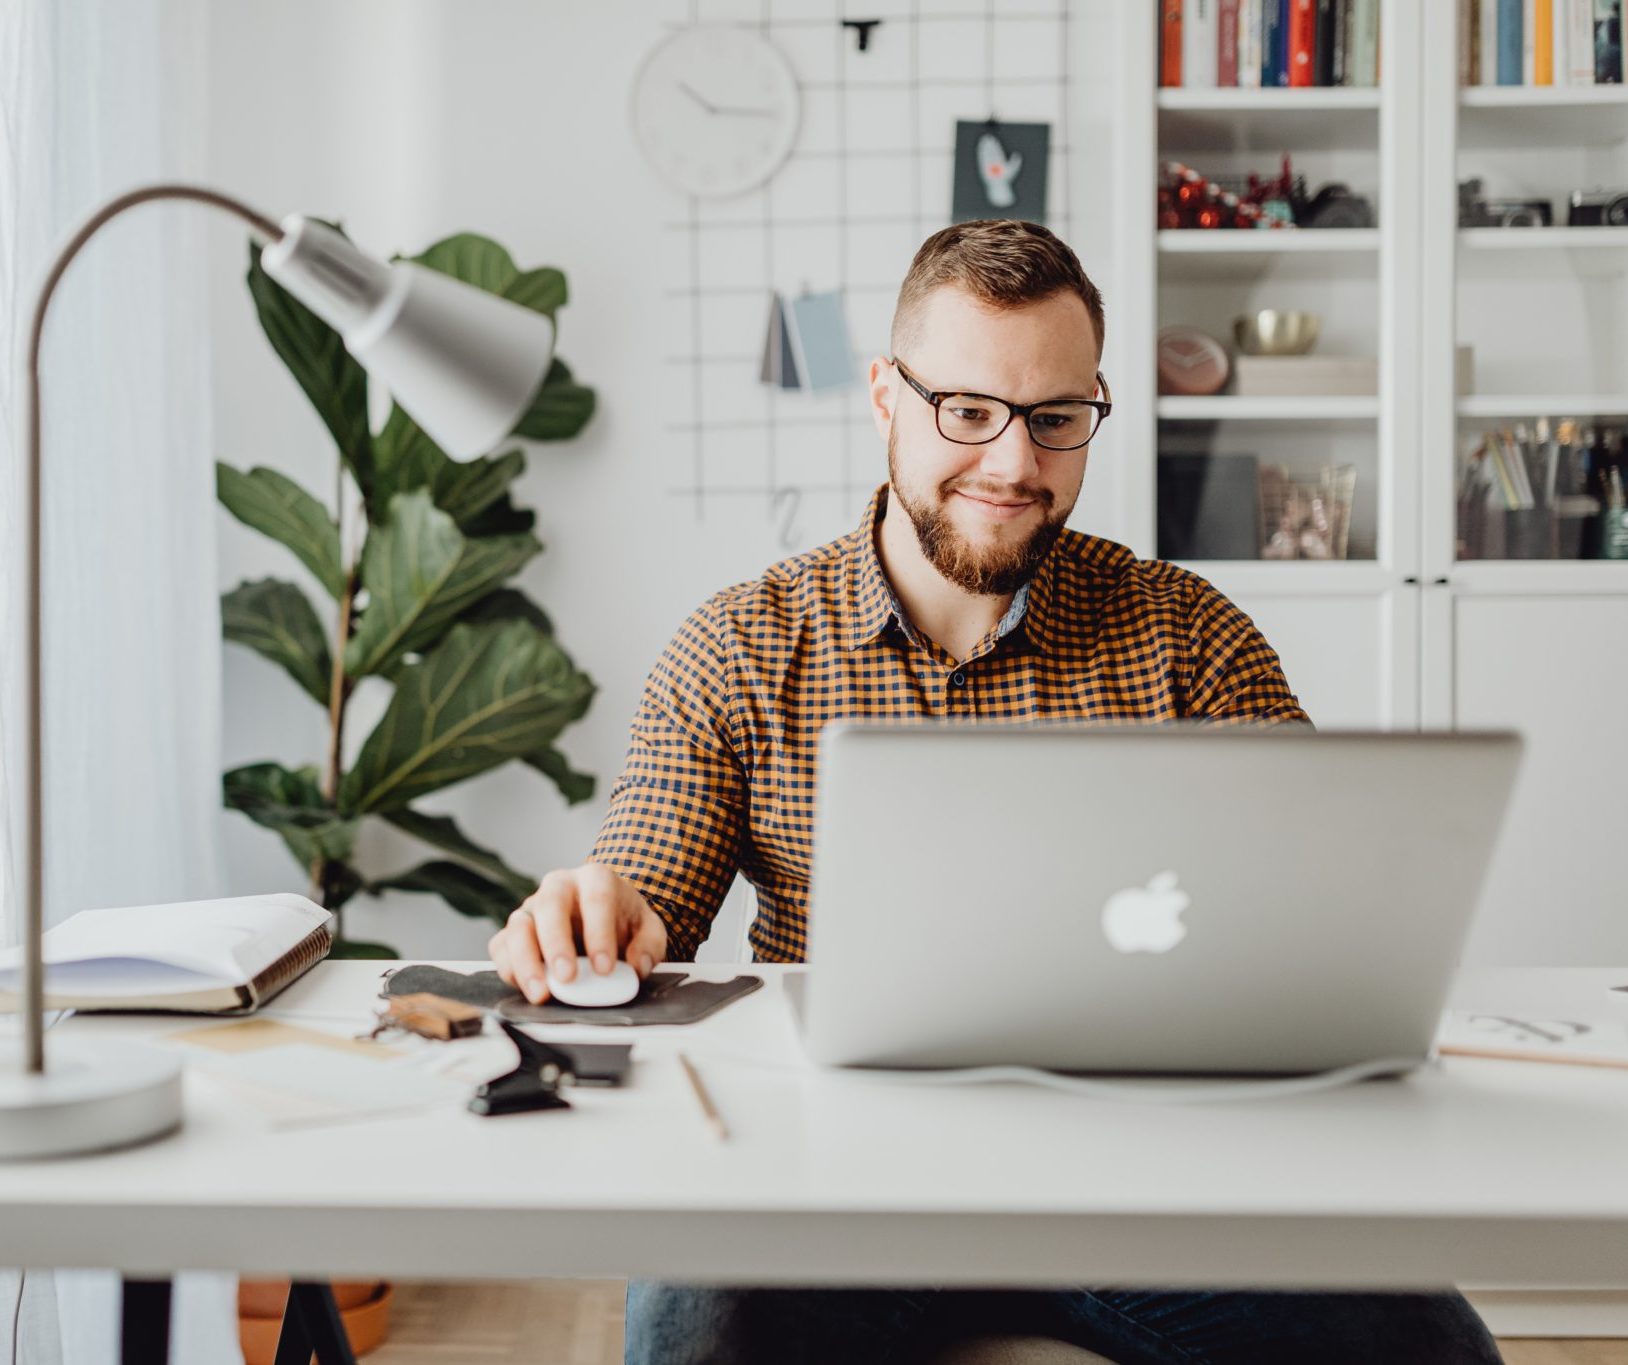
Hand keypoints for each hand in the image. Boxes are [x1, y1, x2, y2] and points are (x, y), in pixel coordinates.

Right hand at [488, 863, 668, 1003]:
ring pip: (518, 927)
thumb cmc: (623, 921)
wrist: (602, 919)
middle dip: (556, 944)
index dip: (599, 933)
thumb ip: (649, 945)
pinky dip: (509, 969)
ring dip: (526, 962)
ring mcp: (532, 908)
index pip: (596, 899)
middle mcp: (558, 887)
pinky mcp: (514, 932)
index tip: (605, 968)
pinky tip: (526, 988)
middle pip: (550, 905)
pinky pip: (501, 947)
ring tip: (542, 993)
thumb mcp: (648, 929)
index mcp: (595, 879)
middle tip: (567, 977)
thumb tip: (637, 966)